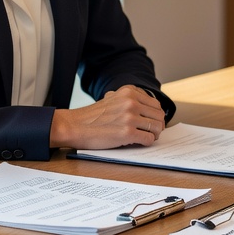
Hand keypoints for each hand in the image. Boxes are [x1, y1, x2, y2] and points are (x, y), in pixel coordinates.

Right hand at [49, 84, 166, 149]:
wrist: (74, 126)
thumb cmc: (92, 116)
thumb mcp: (111, 98)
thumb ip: (128, 99)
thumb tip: (146, 106)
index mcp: (129, 92)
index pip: (155, 103)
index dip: (155, 115)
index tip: (151, 122)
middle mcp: (131, 102)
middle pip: (159, 115)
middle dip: (158, 125)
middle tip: (152, 132)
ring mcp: (130, 117)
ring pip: (157, 127)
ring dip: (154, 134)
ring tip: (146, 137)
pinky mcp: (127, 133)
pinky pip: (149, 139)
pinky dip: (147, 142)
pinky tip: (139, 142)